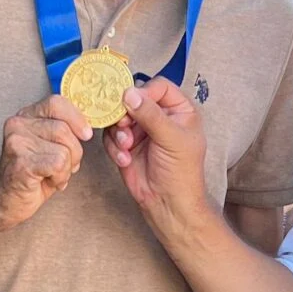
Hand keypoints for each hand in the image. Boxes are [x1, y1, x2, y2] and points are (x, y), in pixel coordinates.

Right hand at [0, 95, 90, 230]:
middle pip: (64, 129)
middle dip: (74, 152)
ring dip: (66, 168)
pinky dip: (60, 177)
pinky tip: (48, 181)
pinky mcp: (21, 161)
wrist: (6, 201)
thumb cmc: (31, 175)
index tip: (86, 134)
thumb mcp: (48, 146)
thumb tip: (87, 129)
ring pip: (64, 149)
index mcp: (26, 116)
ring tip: (52, 175)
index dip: (77, 118)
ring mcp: (17, 142)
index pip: (57, 102)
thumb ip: (63, 131)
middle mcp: (18, 124)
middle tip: (64, 166)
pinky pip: (58, 164)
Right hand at [108, 77, 210, 218]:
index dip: (145, 92)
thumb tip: (130, 93)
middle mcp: (159, 116)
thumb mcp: (172, 139)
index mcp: (180, 110)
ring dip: (119, 133)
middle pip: (134, 99)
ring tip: (126, 147)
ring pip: (119, 117)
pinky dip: (114, 147)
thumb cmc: (182, 173)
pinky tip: (124, 160)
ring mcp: (141, 130)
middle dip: (126, 114)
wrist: (168, 204)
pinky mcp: (126, 144)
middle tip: (124, 125)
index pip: (160, 87)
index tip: (132, 102)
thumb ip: (151, 114)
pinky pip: (111, 136)